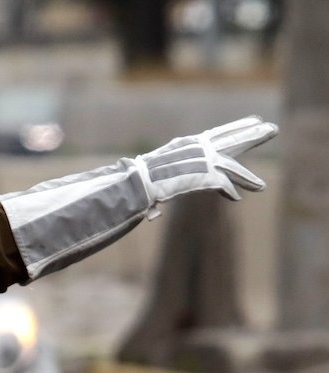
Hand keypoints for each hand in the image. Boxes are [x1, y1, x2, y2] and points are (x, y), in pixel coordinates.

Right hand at [133, 116, 277, 203]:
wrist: (137, 181)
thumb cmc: (139, 179)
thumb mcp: (156, 178)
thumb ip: (164, 190)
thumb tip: (155, 213)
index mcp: (188, 144)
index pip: (217, 134)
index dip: (236, 127)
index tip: (254, 121)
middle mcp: (199, 149)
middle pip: (232, 141)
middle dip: (253, 136)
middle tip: (273, 128)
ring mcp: (203, 161)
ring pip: (232, 166)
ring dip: (247, 178)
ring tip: (261, 187)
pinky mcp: (205, 175)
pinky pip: (223, 184)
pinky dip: (229, 191)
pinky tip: (234, 198)